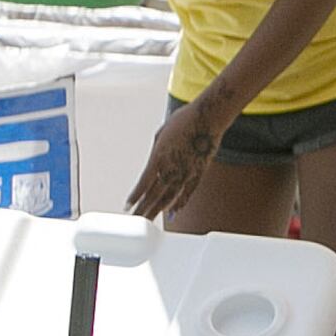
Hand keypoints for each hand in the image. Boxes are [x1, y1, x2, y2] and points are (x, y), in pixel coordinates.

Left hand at [132, 97, 225, 217]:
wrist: (208, 117)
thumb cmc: (184, 120)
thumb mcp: (161, 135)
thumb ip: (157, 152)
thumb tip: (156, 165)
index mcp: (158, 157)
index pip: (144, 183)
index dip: (135, 196)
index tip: (127, 207)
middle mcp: (171, 167)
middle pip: (155, 194)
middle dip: (144, 208)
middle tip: (135, 219)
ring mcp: (187, 171)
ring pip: (171, 196)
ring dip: (159, 209)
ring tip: (151, 219)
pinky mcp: (200, 171)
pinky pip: (189, 191)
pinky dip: (181, 202)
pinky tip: (174, 211)